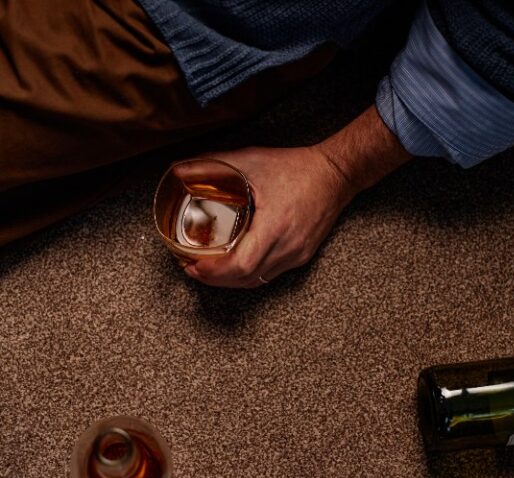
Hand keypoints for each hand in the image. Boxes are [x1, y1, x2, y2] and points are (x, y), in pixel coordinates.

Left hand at [183, 106, 411, 287]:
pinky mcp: (301, 256)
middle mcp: (288, 247)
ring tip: (208, 270)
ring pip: (257, 281)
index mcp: (275, 226)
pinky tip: (234, 266)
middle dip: (215, 279)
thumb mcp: (251, 160)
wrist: (335, 175)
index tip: (193, 265)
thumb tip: (178, 171)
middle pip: (246, 279)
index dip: (215, 271)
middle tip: (192, 268)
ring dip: (230, 280)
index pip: (242, 264)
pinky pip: (269, 274)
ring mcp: (296, 255)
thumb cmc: (296, 167)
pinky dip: (247, 274)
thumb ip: (212, 165)